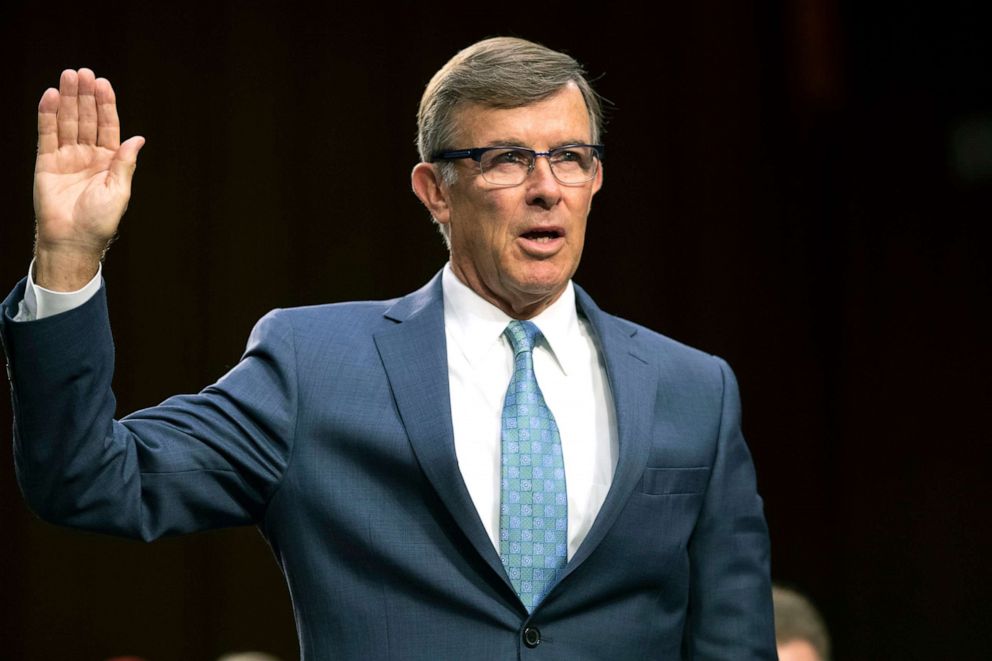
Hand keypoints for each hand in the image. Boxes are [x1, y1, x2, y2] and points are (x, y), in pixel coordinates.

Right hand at [33, 68, 144, 289]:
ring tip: (68, 76)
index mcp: (109, 161)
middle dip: (85, 96)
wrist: (72, 239)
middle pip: (86, 118)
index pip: (107, 126)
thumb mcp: (118, 190)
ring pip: (66, 122)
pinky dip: (48, 115)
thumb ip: (125, 163)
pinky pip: (47, 134)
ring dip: (67, 99)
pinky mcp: (46, 162)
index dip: (105, 105)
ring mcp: (66, 157)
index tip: (103, 84)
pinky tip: (50, 96)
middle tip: (83, 73)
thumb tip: (138, 138)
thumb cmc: (99, 220)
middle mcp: (88, 155)